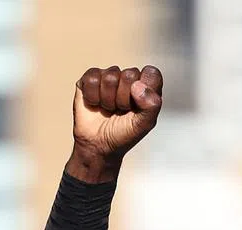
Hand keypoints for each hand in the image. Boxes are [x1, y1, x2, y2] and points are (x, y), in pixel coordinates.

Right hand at [67, 65, 162, 180]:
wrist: (98, 145)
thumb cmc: (124, 134)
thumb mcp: (144, 124)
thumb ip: (151, 105)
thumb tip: (137, 85)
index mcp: (146, 88)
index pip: (152, 73)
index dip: (145, 88)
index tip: (138, 105)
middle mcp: (128, 80)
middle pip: (130, 74)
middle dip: (124, 98)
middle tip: (121, 110)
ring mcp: (109, 78)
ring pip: (111, 76)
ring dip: (108, 99)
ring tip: (109, 109)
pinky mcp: (89, 79)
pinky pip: (92, 78)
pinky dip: (93, 96)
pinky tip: (95, 104)